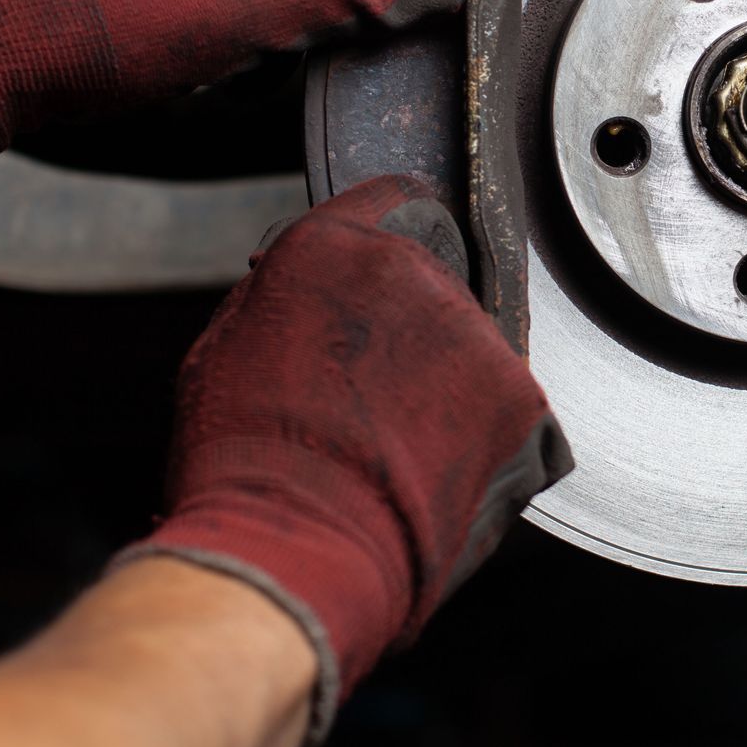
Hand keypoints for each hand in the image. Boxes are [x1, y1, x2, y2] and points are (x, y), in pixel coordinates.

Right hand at [114, 176, 569, 742]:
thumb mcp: (226, 353)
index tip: (400, 247)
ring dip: (449, 386)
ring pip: (471, 347)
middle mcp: (411, 268)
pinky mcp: (521, 391)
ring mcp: (473, 328)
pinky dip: (486, 439)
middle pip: (432, 282)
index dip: (394, 227)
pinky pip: (509, 406)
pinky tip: (435, 473)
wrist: (295, 547)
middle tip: (371, 399)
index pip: (389, 199)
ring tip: (397, 450)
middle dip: (411, 329)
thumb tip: (316, 291)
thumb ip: (285, 300)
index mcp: (330, 246)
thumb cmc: (242, 464)